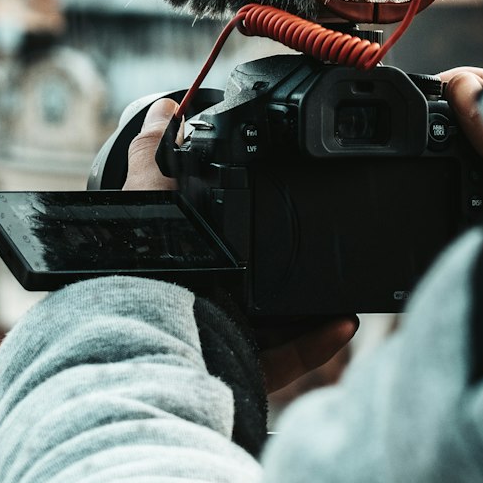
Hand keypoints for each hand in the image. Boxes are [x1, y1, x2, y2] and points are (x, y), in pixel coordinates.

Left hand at [122, 99, 357, 392]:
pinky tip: (343, 322)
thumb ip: (155, 155)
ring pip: (278, 325)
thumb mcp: (145, 199)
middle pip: (254, 287)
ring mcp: (219, 341)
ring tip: (346, 288)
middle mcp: (198, 303)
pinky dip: (317, 343)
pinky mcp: (238, 373)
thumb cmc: (136, 272)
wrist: (138, 338)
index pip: (221, 246)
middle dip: (291, 271)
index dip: (248, 229)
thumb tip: (163, 109)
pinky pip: (286, 360)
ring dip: (315, 308)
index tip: (283, 208)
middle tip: (327, 249)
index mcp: (179, 265)